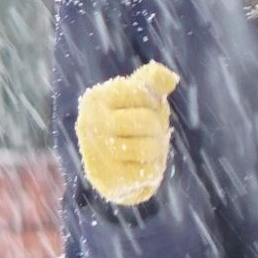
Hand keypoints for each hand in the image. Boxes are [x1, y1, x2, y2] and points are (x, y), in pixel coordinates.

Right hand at [76, 62, 180, 205]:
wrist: (115, 167)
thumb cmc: (131, 122)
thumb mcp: (141, 96)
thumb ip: (154, 81)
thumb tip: (168, 77)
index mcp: (95, 99)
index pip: (142, 92)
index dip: (153, 102)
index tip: (142, 109)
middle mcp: (89, 125)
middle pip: (147, 121)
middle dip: (157, 128)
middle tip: (148, 134)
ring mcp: (95, 154)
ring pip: (148, 148)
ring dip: (156, 150)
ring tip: (145, 150)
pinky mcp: (106, 180)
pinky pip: (148, 173)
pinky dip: (153, 171)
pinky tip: (140, 168)